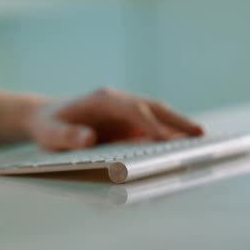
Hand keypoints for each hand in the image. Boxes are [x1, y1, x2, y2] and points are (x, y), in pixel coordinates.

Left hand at [27, 88, 203, 150]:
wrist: (48, 117)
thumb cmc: (49, 125)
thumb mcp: (49, 132)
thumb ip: (66, 136)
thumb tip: (88, 139)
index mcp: (103, 99)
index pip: (134, 110)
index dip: (151, 124)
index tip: (167, 139)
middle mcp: (119, 102)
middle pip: (154, 108)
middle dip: (177, 121)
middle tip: (201, 134)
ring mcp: (126, 113)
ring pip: (158, 118)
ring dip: (178, 128)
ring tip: (202, 143)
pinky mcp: (128, 125)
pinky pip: (152, 130)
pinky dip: (168, 138)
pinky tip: (181, 150)